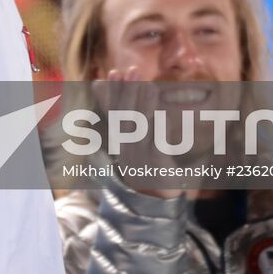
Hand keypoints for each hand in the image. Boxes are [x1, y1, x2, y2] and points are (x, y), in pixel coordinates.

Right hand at [92, 66, 211, 197]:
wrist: (156, 203)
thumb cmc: (147, 169)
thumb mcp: (135, 146)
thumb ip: (126, 121)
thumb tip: (109, 90)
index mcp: (120, 145)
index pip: (113, 113)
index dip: (112, 93)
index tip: (111, 74)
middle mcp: (125, 151)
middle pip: (125, 117)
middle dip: (128, 92)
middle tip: (133, 70)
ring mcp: (140, 161)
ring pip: (140, 129)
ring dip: (143, 105)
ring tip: (148, 85)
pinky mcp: (156, 169)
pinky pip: (157, 146)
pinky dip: (159, 130)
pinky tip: (163, 116)